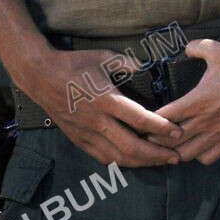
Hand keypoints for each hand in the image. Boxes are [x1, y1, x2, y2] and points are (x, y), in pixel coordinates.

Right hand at [22, 48, 183, 167]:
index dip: (161, 127)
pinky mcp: (79, 140)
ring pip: (118, 156)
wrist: (41, 76)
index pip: (139, 118)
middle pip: (131, 145)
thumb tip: (146, 66)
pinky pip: (103, 157)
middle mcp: (97, 120)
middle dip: (157, 154)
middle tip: (177, 156)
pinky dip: (122, 162)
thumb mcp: (104, 57)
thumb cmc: (75, 64)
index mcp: (106, 99)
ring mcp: (87, 133)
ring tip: (161, 161)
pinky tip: (136, 161)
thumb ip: (127, 63)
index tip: (178, 131)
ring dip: (143, 162)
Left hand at [150, 41, 219, 164]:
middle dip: (155, 138)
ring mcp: (217, 133)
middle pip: (169, 140)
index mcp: (198, 100)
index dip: (149, 120)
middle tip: (147, 133)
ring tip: (167, 144)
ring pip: (185, 154)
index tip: (142, 117)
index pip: (164, 117)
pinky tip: (194, 145)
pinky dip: (196, 155)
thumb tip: (185, 48)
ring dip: (174, 150)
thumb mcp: (218, 49)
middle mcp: (205, 121)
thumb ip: (196, 47)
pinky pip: (206, 158)